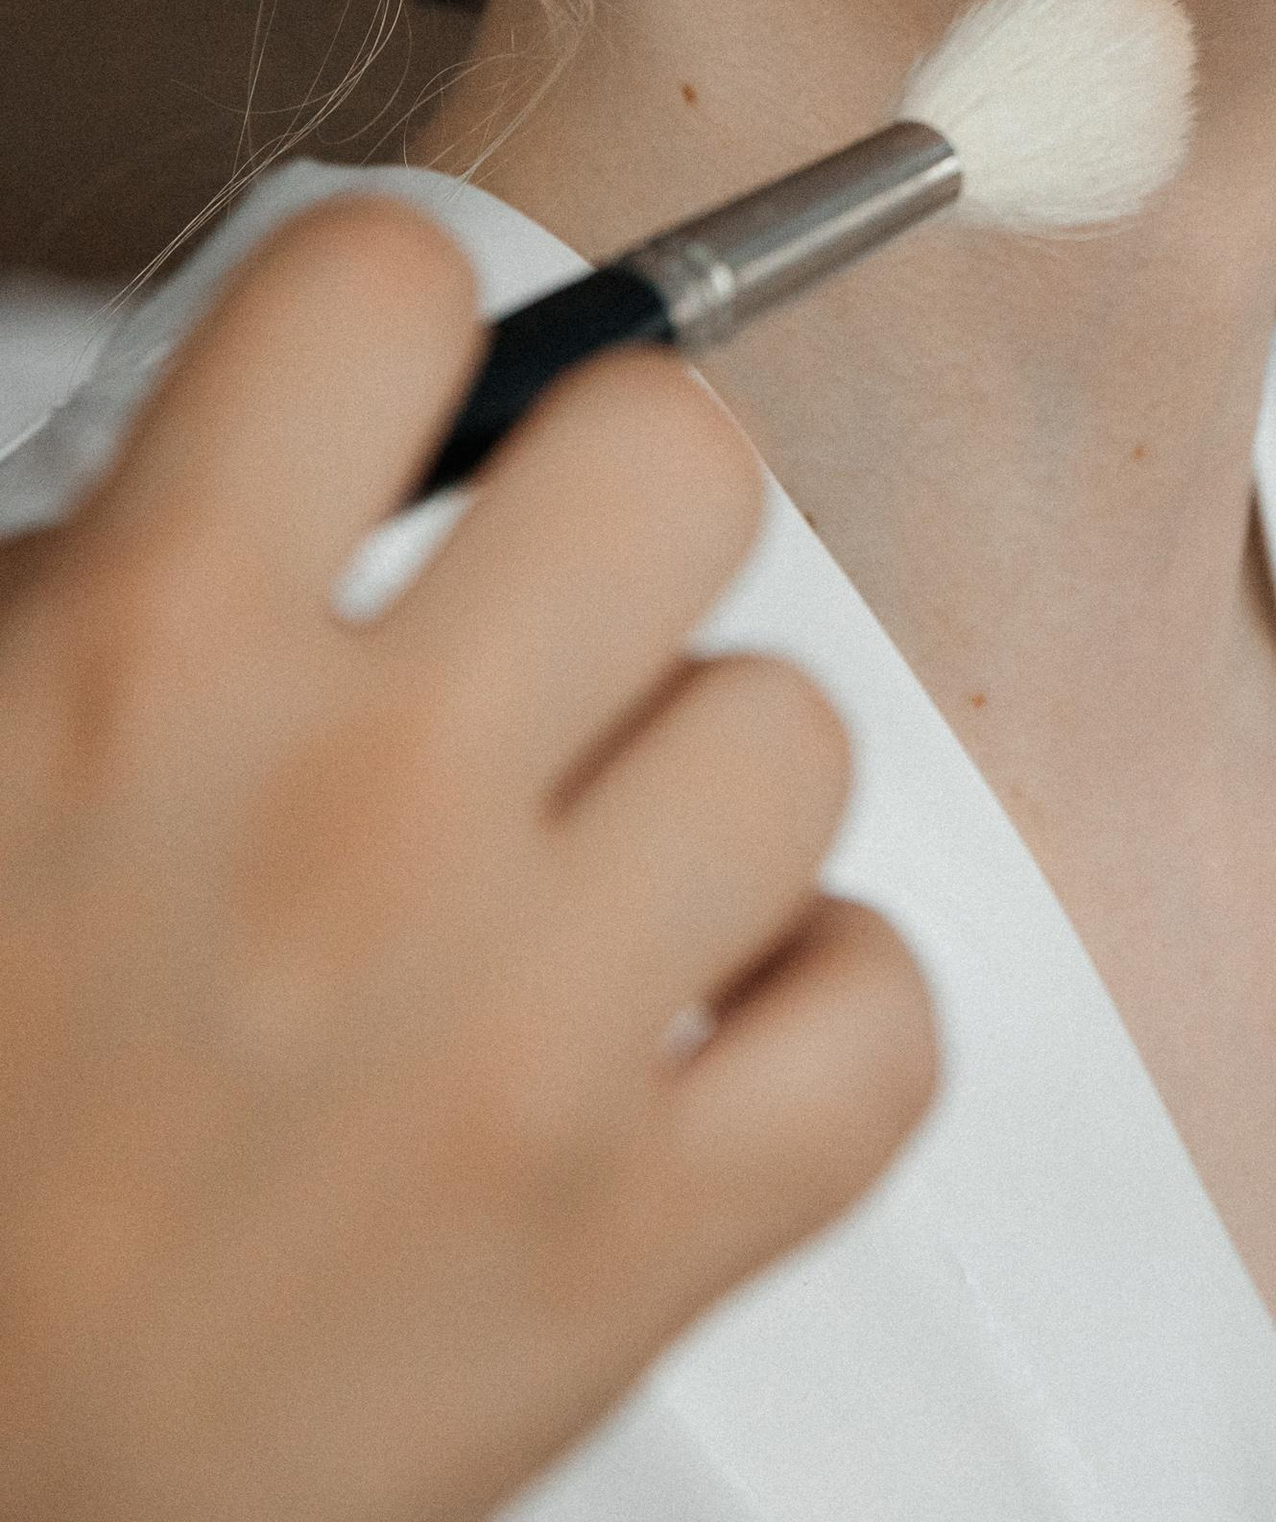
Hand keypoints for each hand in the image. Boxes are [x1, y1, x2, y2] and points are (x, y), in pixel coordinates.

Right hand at [0, 194, 934, 1521]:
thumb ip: (143, 561)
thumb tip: (363, 411)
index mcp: (139, 662)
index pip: (390, 281)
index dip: (398, 326)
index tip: (392, 412)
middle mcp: (349, 818)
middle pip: (673, 460)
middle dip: (608, 512)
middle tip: (535, 617)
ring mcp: (513, 1037)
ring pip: (790, 729)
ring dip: (694, 782)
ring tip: (571, 867)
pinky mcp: (629, 1248)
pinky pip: (882, 1015)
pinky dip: (810, 1016)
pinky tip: (682, 1025)